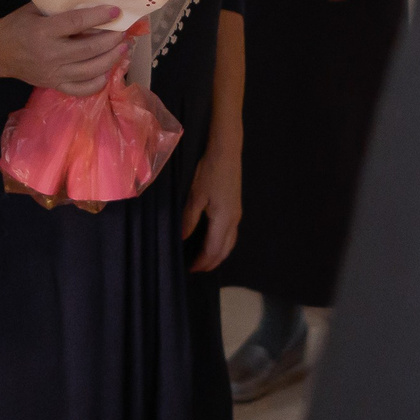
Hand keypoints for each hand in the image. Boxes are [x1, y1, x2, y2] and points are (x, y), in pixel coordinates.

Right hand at [0, 3, 132, 95]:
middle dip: (111, 40)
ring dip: (110, 59)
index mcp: (43, 32)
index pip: (76, 23)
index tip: (116, 12)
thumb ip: (59, 9)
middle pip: (89, 49)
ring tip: (122, 49)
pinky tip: (107, 72)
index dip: (99, 17)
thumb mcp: (34, 10)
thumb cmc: (17, 26)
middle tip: (124, 32)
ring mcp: (53, 73)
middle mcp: (50, 55)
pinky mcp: (54, 85)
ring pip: (89, 71)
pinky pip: (80, 89)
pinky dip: (97, 83)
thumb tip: (90, 3)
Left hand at [184, 142, 241, 271]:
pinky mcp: (235, 206)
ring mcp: (237, 213)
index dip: (202, 262)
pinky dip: (222, 243)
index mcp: (224, 219)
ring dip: (218, 254)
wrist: (226, 150)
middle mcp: (234, 220)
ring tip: (204, 259)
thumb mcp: (195, 195)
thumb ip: (189, 219)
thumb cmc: (209, 171)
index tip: (190, 269)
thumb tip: (182, 238)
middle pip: (225, 250)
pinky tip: (212, 240)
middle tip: (196, 268)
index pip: (213, 250)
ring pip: (230, 242)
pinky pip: (231, 233)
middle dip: (211, 262)